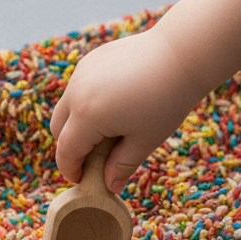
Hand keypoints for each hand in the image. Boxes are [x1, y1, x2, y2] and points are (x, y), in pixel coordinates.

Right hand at [50, 0, 240, 191]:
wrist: (182, 54)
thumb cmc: (167, 101)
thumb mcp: (145, 140)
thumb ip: (122, 165)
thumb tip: (109, 186)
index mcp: (88, 116)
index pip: (66, 151)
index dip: (72, 170)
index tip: (83, 181)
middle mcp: (77, 92)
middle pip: (58, 129)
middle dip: (71, 147)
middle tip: (95, 160)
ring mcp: (82, 73)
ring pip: (66, 107)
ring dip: (78, 124)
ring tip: (108, 133)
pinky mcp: (91, 60)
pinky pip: (78, 89)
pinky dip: (86, 103)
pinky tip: (115, 107)